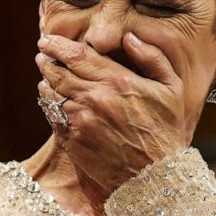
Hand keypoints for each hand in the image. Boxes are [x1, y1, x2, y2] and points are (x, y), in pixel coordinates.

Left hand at [36, 33, 191, 194]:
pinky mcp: (72, 139)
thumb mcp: (172, 89)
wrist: (154, 178)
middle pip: (58, 71)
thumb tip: (129, 37)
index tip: (48, 38)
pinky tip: (50, 96)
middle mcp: (94, 98)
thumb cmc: (166, 132)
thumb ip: (152, 58)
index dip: (57, 44)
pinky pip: (52, 114)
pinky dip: (47, 101)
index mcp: (117, 81)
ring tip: (45, 71)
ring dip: (46, 78)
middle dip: (47, 58)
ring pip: (51, 91)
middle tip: (42, 51)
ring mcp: (80, 120)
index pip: (77, 55)